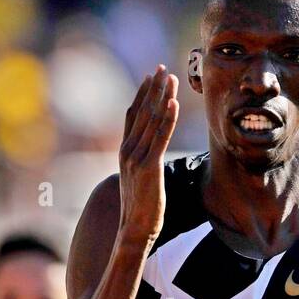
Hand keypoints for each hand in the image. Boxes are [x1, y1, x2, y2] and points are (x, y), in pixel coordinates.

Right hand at [118, 65, 178, 243]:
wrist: (133, 229)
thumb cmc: (139, 210)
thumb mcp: (138, 181)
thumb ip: (142, 163)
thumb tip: (150, 157)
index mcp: (124, 152)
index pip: (132, 116)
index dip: (142, 95)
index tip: (151, 78)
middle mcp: (127, 150)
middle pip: (141, 112)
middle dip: (153, 89)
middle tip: (162, 68)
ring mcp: (136, 157)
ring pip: (151, 120)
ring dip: (162, 97)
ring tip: (170, 78)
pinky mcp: (148, 166)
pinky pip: (160, 137)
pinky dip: (167, 118)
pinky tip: (173, 103)